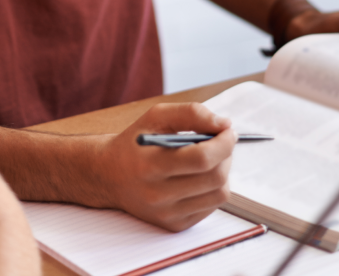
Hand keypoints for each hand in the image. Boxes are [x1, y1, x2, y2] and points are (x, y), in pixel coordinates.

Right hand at [97, 102, 235, 230]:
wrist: (109, 176)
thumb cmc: (135, 143)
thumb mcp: (156, 117)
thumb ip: (191, 113)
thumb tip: (224, 124)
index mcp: (150, 164)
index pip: (201, 159)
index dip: (223, 143)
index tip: (228, 131)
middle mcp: (157, 195)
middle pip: (214, 178)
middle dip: (226, 155)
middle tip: (221, 142)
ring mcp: (167, 213)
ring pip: (219, 195)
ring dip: (223, 172)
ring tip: (211, 159)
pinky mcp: (174, 225)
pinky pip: (211, 207)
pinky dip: (213, 188)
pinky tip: (199, 176)